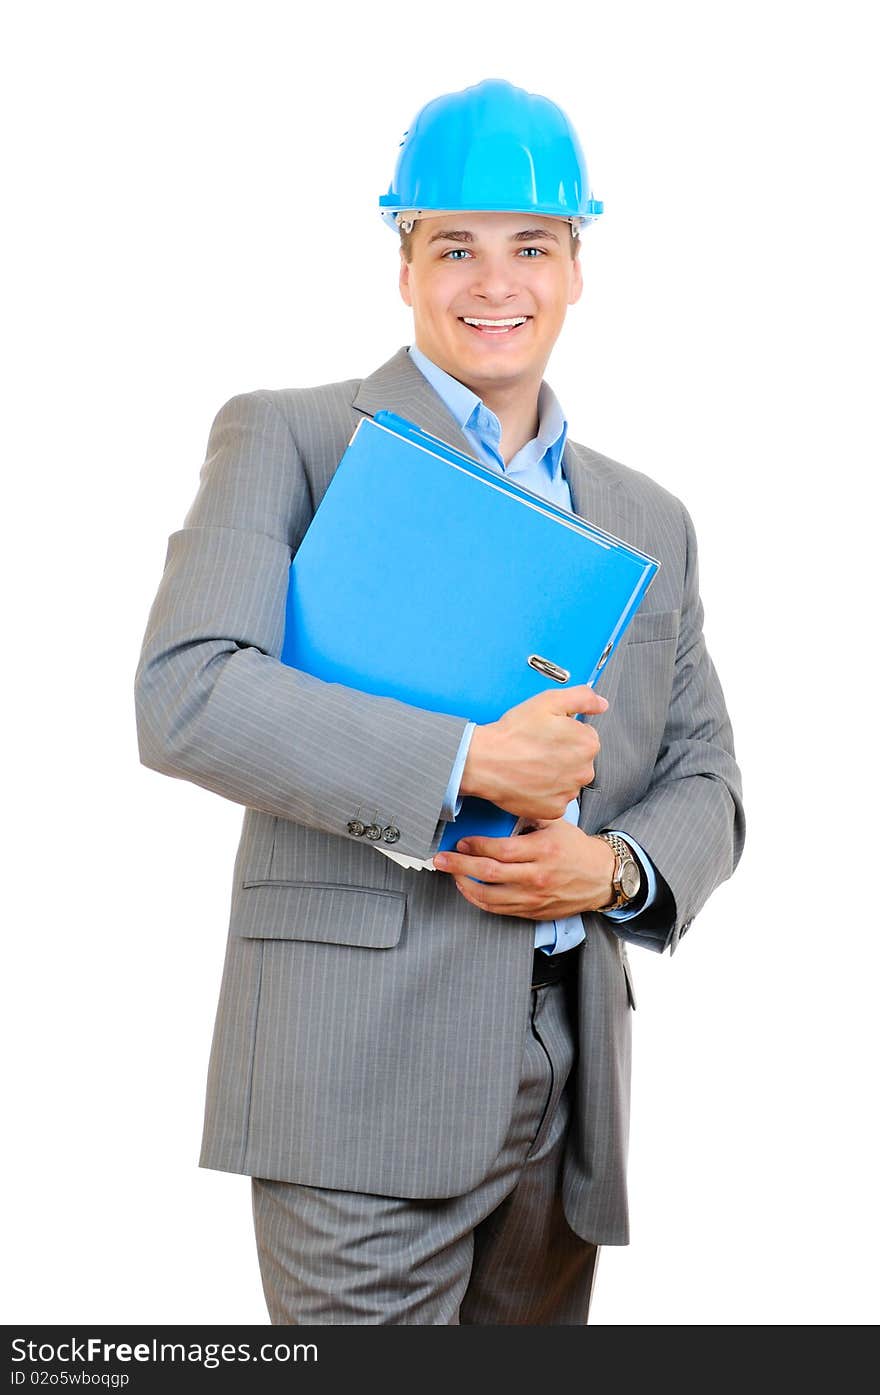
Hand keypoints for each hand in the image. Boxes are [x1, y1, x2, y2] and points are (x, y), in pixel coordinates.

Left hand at [433, 819, 616, 920]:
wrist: (602, 878)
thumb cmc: (576, 848)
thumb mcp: (556, 825)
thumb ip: (527, 818)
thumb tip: (497, 808)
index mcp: (543, 850)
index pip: (500, 850)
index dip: (475, 846)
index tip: (461, 841)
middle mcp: (537, 876)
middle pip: (489, 873)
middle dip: (459, 865)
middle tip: (440, 859)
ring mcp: (534, 897)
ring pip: (489, 896)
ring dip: (464, 885)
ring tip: (451, 874)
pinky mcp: (533, 911)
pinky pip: (499, 909)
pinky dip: (479, 900)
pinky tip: (469, 889)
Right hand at [460, 684, 607, 821]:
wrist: (485, 761)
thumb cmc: (514, 733)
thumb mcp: (549, 701)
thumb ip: (582, 698)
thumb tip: (601, 704)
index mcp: (588, 744)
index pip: (585, 737)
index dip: (565, 733)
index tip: (547, 733)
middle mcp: (584, 771)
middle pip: (578, 761)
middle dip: (562, 754)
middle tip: (537, 749)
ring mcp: (569, 793)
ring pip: (567, 781)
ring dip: (554, 774)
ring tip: (530, 765)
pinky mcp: (554, 810)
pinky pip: (555, 800)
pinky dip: (545, 793)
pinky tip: (530, 781)